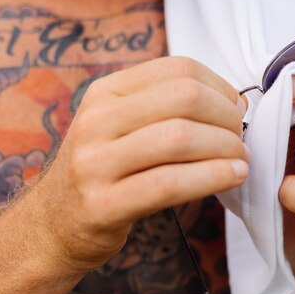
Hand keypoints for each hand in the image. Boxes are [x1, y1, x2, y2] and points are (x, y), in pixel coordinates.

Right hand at [32, 57, 248, 270]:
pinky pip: (170, 183)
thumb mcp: (122, 125)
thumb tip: (235, 102)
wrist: (54, 225)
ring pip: (180, 138)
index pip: (178, 69)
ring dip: (226, 147)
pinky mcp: (102, 205)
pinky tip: (233, 177)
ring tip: (240, 159)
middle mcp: (96, 120)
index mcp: (105, 92)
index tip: (235, 108)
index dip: (220, 86)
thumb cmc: (105, 170)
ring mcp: (94, 162)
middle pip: (184, 97)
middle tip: (239, 136)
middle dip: (226, 116)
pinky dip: (213, 176)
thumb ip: (168, 107)